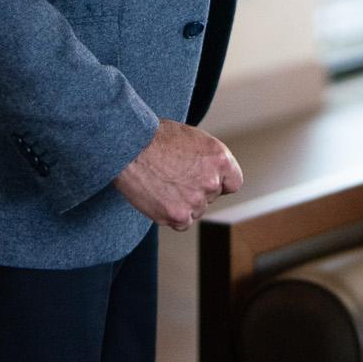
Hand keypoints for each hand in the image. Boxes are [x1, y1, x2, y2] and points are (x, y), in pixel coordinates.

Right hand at [113, 121, 243, 231]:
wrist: (130, 147)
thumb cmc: (156, 138)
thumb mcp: (195, 139)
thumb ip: (210, 160)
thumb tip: (214, 175)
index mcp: (220, 159)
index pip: (233, 183)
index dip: (220, 183)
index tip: (206, 181)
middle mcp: (212, 181)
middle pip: (211, 197)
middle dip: (196, 190)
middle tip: (174, 177)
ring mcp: (196, 201)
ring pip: (196, 210)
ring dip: (183, 203)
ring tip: (163, 184)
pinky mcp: (177, 215)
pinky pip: (181, 223)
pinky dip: (171, 215)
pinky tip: (159, 197)